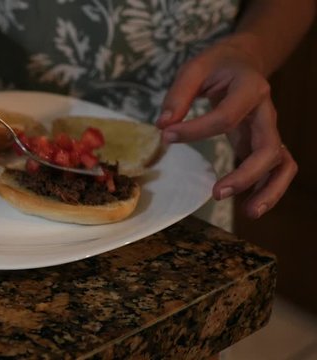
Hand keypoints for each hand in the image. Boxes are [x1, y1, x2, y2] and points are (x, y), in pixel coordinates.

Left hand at [157, 37, 297, 218]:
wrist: (244, 60)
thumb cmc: (217, 66)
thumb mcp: (195, 68)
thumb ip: (178, 95)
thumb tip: (163, 125)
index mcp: (250, 88)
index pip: (226, 116)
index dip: (196, 131)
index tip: (167, 136)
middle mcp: (266, 112)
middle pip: (268, 148)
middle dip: (246, 174)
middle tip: (217, 193)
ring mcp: (268, 129)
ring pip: (282, 163)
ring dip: (269, 189)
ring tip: (249, 212)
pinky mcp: (263, 142)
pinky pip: (276, 168)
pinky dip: (268, 188)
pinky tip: (249, 206)